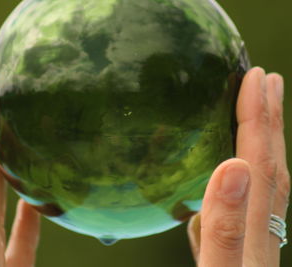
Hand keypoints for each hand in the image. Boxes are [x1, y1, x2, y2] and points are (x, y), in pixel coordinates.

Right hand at [187, 68, 289, 265]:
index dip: (259, 120)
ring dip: (259, 144)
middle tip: (265, 78)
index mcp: (254, 237)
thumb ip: (226, 231)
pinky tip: (222, 177)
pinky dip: (238, 181)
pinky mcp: (241, 258)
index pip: (259, 165)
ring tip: (254, 114)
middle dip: (268, 120)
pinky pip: (244, 209)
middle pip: (270, 169)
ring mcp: (253, 247)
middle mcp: (261, 236)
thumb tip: (232, 167)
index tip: (255, 77)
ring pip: (262, 187)